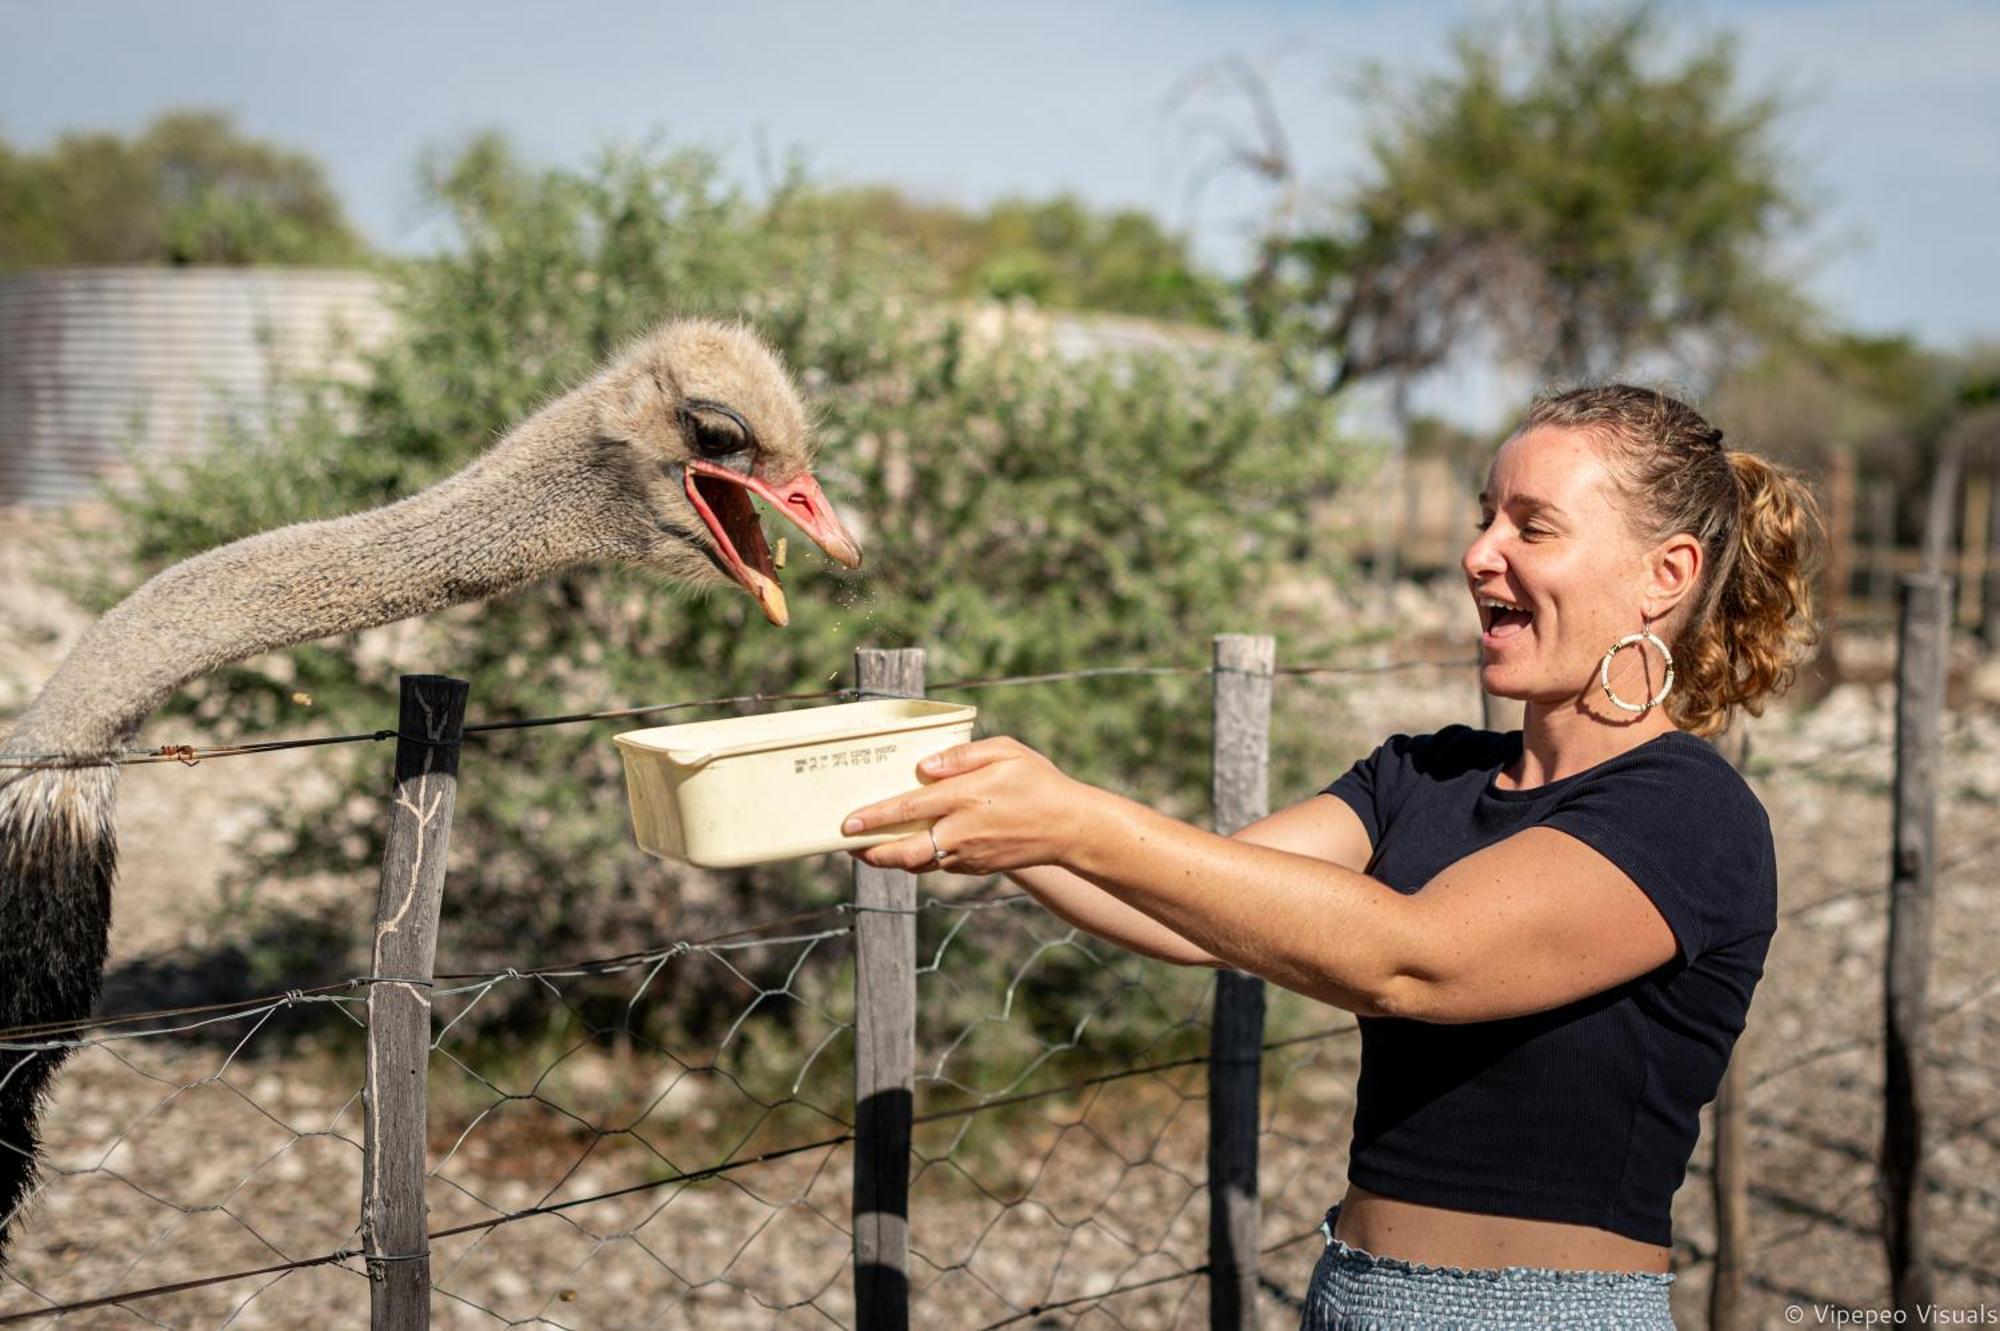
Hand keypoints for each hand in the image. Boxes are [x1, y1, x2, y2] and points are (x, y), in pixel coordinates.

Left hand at [842, 736, 1090, 874]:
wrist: (1070, 827)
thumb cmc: (1037, 781)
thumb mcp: (1006, 752)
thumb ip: (962, 756)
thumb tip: (923, 767)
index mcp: (965, 798)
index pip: (908, 808)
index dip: (874, 817)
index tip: (848, 821)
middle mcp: (962, 832)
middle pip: (904, 852)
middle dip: (871, 852)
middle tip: (847, 845)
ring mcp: (969, 855)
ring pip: (918, 864)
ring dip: (889, 859)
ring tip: (868, 849)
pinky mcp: (977, 867)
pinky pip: (938, 866)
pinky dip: (917, 860)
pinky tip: (907, 848)